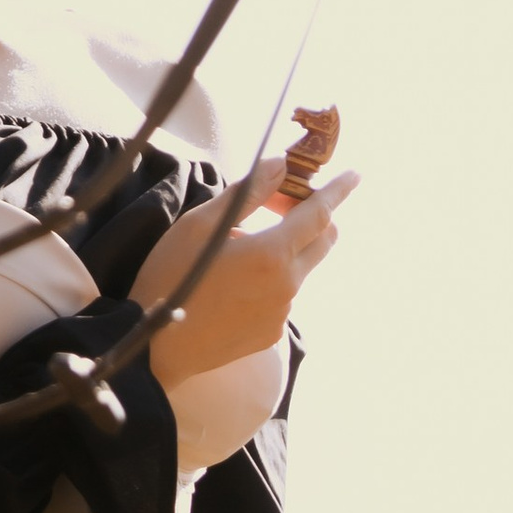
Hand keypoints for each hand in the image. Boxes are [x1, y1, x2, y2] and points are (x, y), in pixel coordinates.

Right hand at [128, 159, 357, 388]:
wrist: (156, 346)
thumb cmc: (171, 276)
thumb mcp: (200, 223)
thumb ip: (248, 192)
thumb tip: (280, 165)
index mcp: (272, 254)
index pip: (319, 214)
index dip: (338, 191)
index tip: (355, 174)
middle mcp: (287, 285)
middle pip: (323, 241)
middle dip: (314, 215)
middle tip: (280, 202)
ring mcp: (282, 313)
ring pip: (300, 268)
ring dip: (285, 248)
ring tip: (236, 249)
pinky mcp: (271, 333)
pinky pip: (283, 295)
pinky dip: (271, 278)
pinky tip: (233, 282)